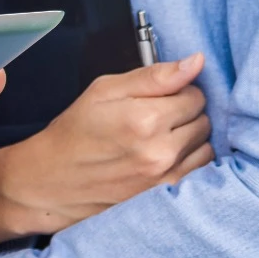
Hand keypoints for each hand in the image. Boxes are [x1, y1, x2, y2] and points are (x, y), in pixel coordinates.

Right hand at [0, 55, 212, 248]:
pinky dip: (189, 160)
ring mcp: (165, 177)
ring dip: (190, 139)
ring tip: (160, 138)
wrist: (52, 181)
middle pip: (203, 120)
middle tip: (155, 118)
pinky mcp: (165, 195)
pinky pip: (200, 170)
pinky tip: (164, 157)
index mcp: (145, 119)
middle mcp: (160, 151)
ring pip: (205, 146)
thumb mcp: (105, 91)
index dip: (178, 91)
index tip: (158, 98)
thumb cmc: (75, 133)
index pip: (195, 94)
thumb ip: (154, 76)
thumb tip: (196, 62)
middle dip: (185, 114)